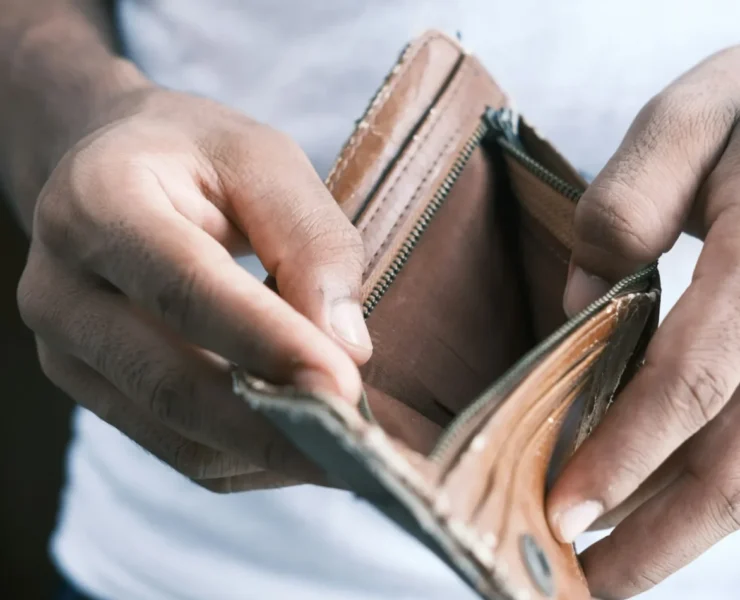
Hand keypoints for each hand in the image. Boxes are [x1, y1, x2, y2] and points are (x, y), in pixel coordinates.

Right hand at [17, 86, 373, 490]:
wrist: (113, 172)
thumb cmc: (196, 158)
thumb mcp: (264, 161)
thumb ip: (310, 242)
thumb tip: (348, 348)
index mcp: (99, 203)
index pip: (186, 288)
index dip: (268, 343)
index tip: (345, 387)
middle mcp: (62, 288)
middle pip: (171, 383)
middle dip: (273, 426)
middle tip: (358, 448)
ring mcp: (66, 350)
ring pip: (174, 434)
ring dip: (267, 453)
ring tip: (343, 451)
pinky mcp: (92, 389)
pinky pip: (176, 449)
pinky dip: (246, 458)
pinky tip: (298, 442)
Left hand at [547, 47, 739, 597]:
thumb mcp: (693, 118)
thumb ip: (630, 204)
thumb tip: (583, 303)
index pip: (694, 380)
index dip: (629, 455)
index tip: (565, 512)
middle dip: (664, 536)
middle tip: (590, 583)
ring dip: (692, 529)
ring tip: (623, 565)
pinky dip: (723, 486)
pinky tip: (673, 504)